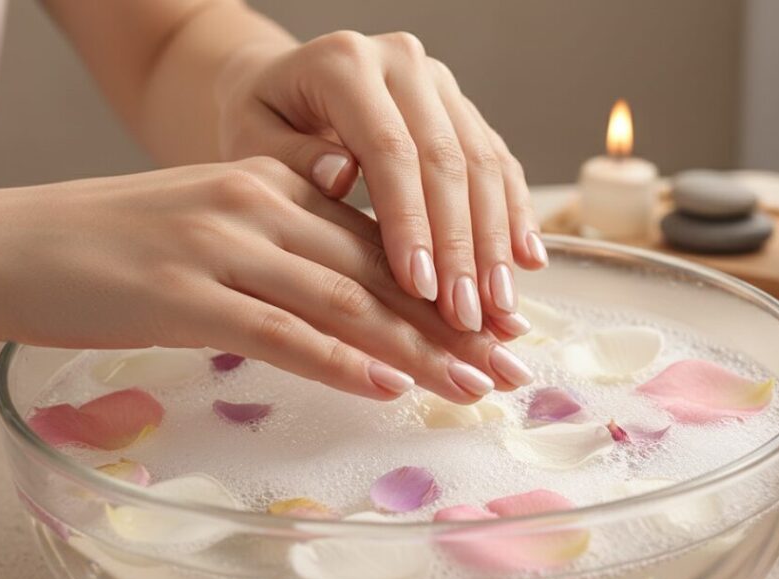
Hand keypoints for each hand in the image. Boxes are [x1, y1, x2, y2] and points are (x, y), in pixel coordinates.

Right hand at [0, 158, 533, 401]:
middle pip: (376, 274)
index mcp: (272, 186)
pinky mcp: (186, 294)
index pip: (378, 244)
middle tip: (508, 362)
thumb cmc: (116, 243)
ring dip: (416, 349)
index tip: (492, 327)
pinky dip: (341, 360)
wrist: (11, 244)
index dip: (442, 288)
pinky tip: (389, 385)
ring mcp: (223, 248)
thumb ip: (282, 244)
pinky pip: (281, 332)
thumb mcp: (212, 224)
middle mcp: (258, 207)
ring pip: (344, 303)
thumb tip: (352, 283)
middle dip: (450, 324)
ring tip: (472, 383)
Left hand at [214, 31, 548, 334]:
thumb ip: (291, 160)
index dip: (411, 222)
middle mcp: (404, 63)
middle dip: (462, 247)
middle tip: (467, 316)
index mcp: (346, 63)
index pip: (389, 149)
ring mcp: (440, 86)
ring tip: (499, 308)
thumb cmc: (262, 121)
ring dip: (496, 243)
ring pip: (484, 165)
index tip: (421, 287)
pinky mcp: (463, 110)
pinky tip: (527, 263)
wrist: (284, 84)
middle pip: (448, 161)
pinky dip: (515, 215)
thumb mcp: (251, 138)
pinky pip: (499, 163)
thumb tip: (343, 178)